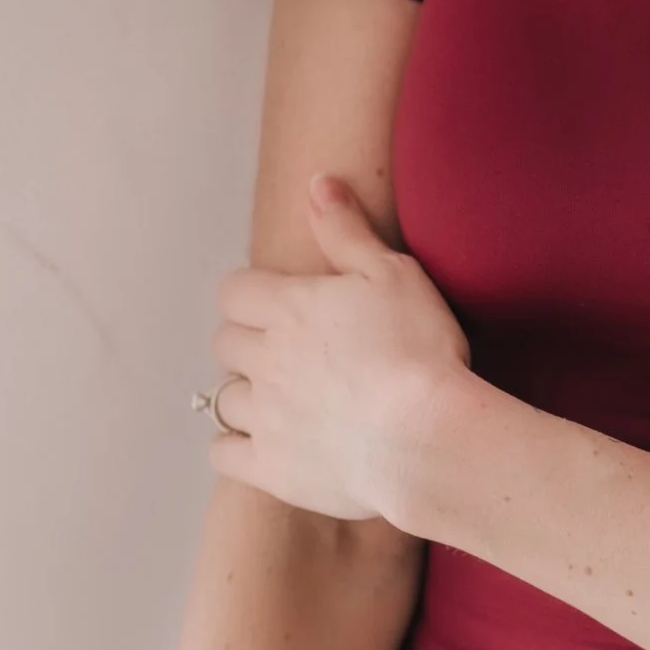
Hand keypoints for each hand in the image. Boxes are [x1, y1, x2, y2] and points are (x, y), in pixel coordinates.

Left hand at [207, 175, 471, 526]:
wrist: (426, 437)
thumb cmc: (419, 350)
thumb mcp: (393, 273)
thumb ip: (347, 230)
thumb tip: (316, 182)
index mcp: (289, 308)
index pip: (234, 291)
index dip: (253, 296)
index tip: (278, 306)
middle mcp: (265, 359)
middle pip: (225, 342)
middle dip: (248, 342)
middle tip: (287, 352)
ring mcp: (264, 416)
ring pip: (224, 397)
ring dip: (247, 394)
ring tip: (282, 400)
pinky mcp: (270, 467)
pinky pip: (222, 453)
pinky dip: (234, 447)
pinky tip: (261, 444)